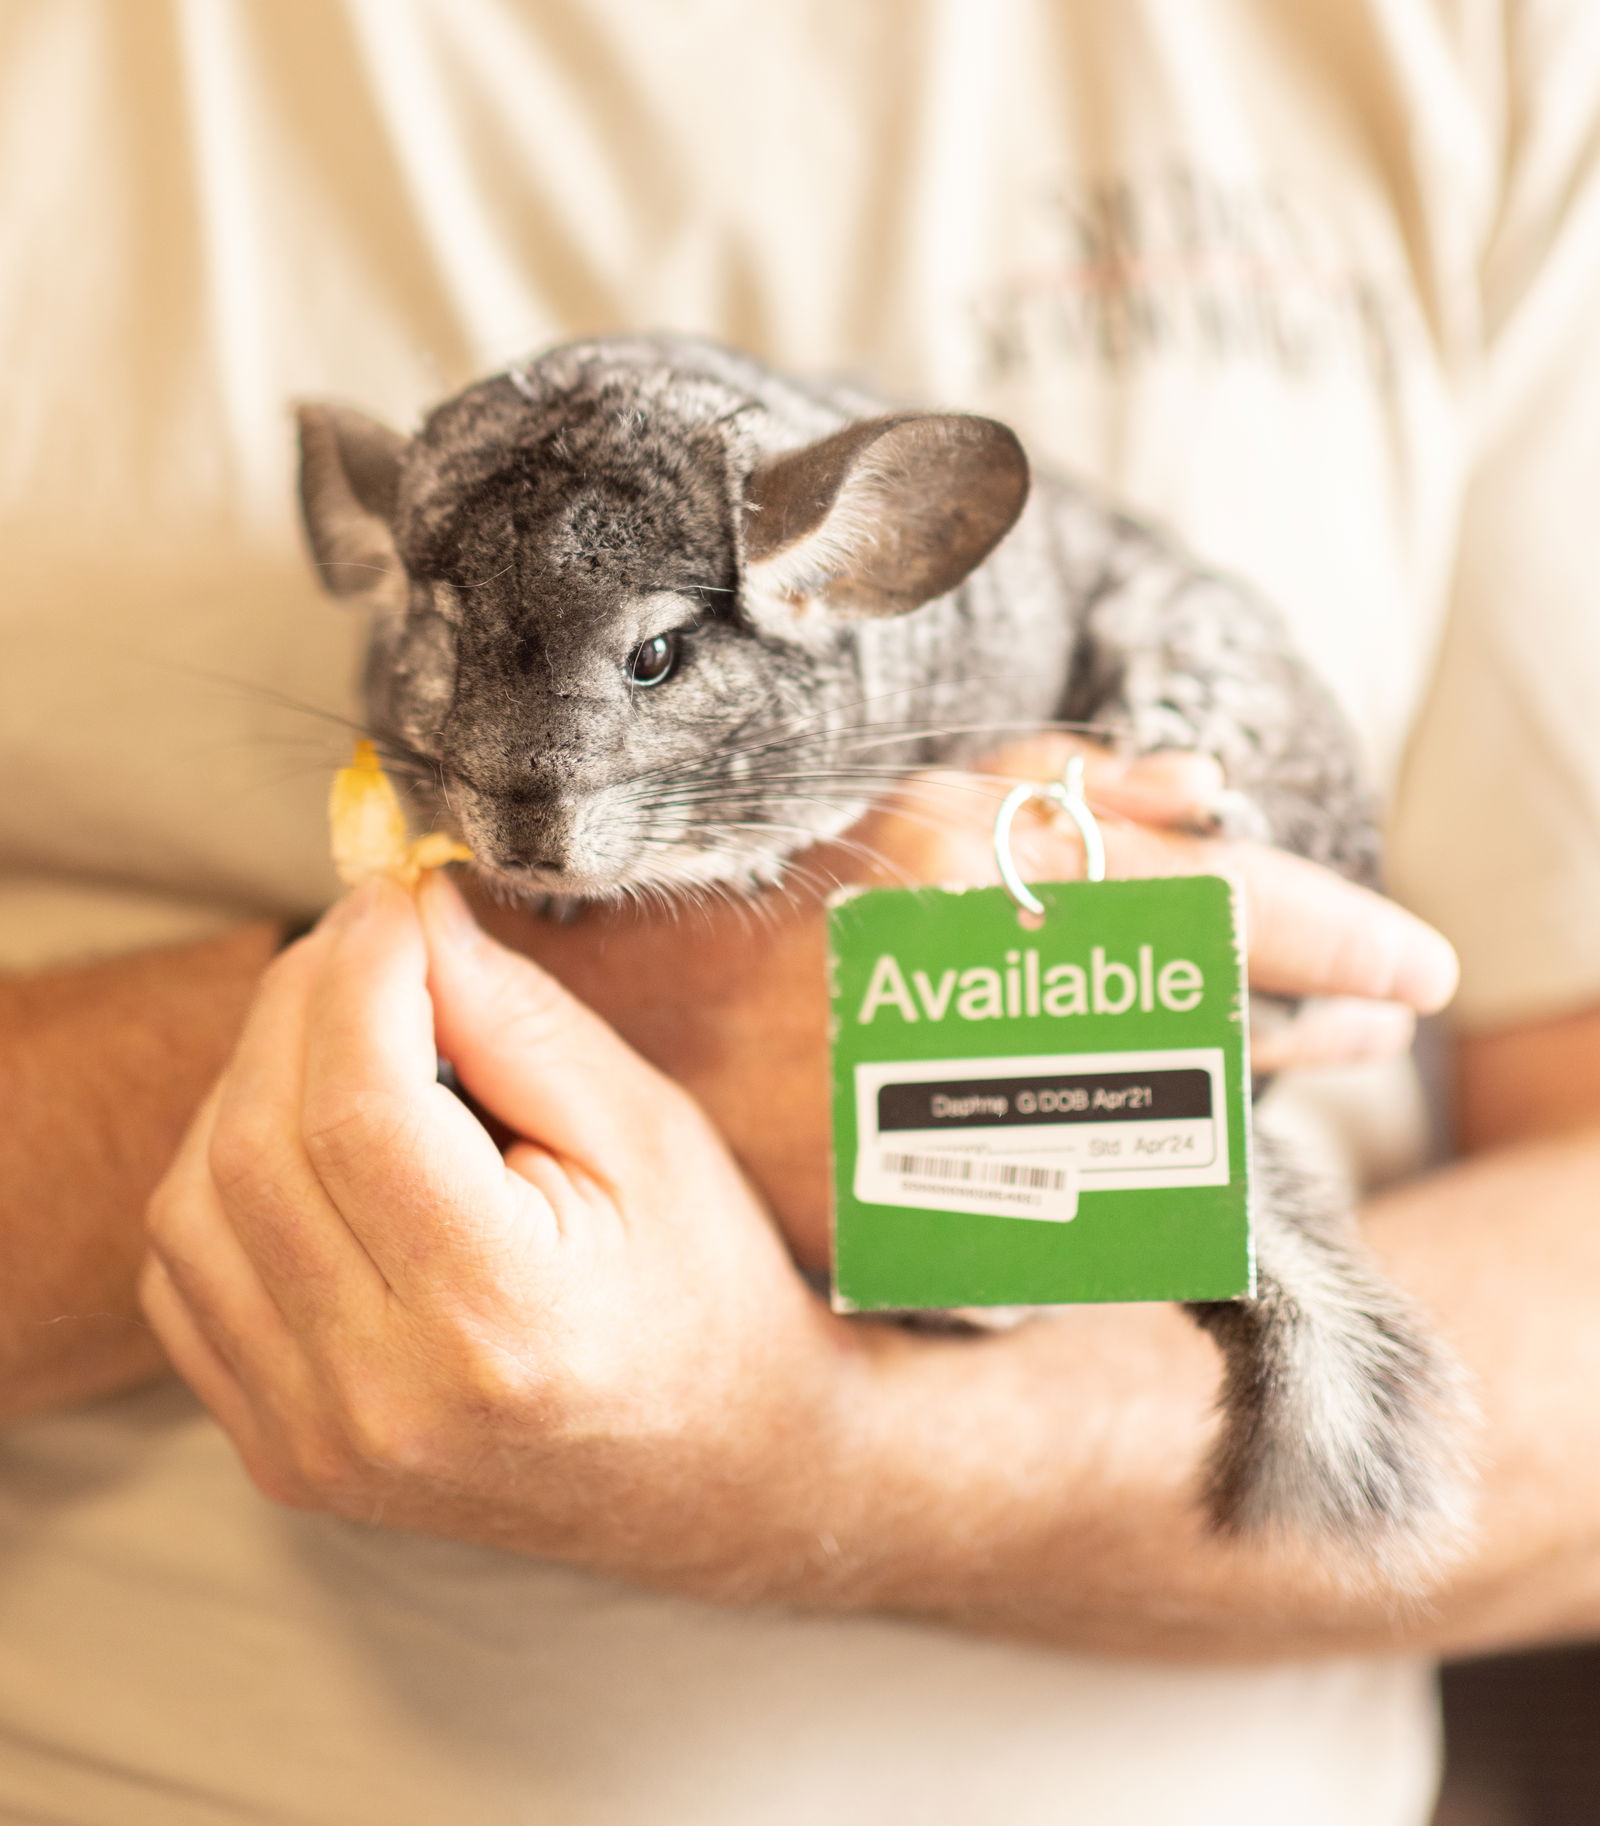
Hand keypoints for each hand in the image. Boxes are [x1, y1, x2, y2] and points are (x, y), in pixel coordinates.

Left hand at [140, 877, 852, 1587]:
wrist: (709, 1470)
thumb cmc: (701, 1287)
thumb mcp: (648, 1134)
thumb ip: (521, 1022)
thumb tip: (411, 913)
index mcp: (497, 1321)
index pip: (360, 1108)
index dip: (361, 974)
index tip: (396, 899)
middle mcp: (379, 1398)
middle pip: (257, 1146)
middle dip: (300, 1005)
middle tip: (371, 940)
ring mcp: (311, 1441)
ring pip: (192, 1204)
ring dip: (252, 1083)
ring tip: (349, 1036)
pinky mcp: (277, 1451)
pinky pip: (184, 1276)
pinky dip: (224, 1176)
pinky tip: (313, 1140)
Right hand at [477, 736, 1458, 1266]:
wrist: (584, 1027)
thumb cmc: (735, 889)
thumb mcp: (890, 797)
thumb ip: (1042, 781)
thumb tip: (1199, 788)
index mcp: (964, 875)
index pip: (1209, 904)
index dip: (1337, 932)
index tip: (1410, 961)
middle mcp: (964, 1005)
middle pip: (1211, 1025)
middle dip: (1321, 1019)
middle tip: (1382, 1012)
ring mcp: (941, 1120)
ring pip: (1165, 1118)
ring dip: (1263, 1087)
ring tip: (1324, 1061)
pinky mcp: (907, 1211)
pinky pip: (1077, 1197)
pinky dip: (1158, 1161)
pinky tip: (1192, 1135)